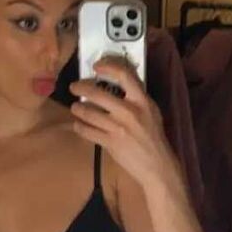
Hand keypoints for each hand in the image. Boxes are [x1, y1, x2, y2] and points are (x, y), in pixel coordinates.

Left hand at [69, 58, 178, 191]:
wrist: (157, 165)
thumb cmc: (154, 137)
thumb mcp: (151, 112)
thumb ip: (136, 98)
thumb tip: (118, 83)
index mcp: (142, 101)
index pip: (124, 75)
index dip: (107, 67)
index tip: (96, 66)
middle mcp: (129, 111)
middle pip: (98, 93)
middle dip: (81, 88)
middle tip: (73, 87)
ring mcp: (118, 127)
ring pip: (88, 112)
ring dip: (77, 109)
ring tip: (75, 108)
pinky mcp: (110, 142)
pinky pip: (87, 131)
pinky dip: (79, 127)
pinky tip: (78, 125)